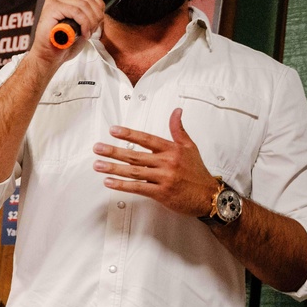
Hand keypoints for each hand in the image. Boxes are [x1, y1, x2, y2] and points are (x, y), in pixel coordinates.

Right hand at [30, 0, 106, 64]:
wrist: (48, 56)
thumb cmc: (62, 44)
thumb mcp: (79, 25)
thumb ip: (87, 13)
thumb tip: (100, 8)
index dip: (99, 8)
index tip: (98, 23)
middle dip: (96, 16)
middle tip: (93, 30)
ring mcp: (53, 1)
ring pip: (83, 5)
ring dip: (90, 22)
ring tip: (87, 33)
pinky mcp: (52, 8)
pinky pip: (76, 12)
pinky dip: (84, 24)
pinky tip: (82, 33)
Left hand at [92, 108, 219, 216]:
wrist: (209, 196)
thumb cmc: (197, 172)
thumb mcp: (190, 147)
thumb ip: (178, 130)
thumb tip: (176, 111)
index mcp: (172, 150)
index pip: (146, 139)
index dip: (129, 134)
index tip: (113, 130)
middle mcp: (167, 162)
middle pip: (135, 155)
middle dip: (114, 151)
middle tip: (97, 148)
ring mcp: (164, 178)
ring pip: (134, 172)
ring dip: (113, 168)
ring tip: (97, 165)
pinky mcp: (162, 193)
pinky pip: (138, 188)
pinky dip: (122, 185)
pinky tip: (109, 182)